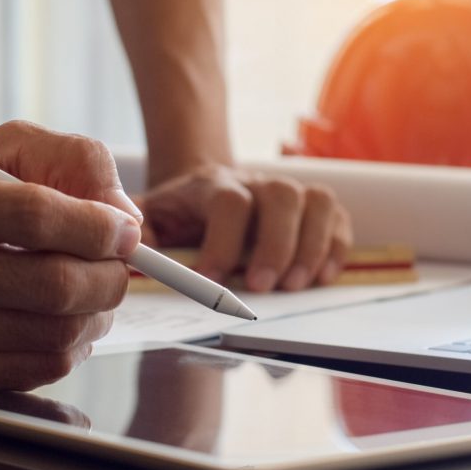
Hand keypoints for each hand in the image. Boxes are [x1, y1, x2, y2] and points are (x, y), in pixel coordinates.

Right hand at [0, 121, 141, 390]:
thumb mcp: (13, 154)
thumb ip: (78, 163)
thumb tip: (127, 221)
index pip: (34, 215)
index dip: (96, 226)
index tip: (126, 230)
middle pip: (51, 283)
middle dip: (109, 277)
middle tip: (120, 267)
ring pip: (57, 332)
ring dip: (98, 312)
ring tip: (93, 290)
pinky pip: (44, 366)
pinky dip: (75, 343)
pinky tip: (64, 319)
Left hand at [136, 164, 351, 291]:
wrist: (202, 186)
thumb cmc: (176, 212)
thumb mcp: (147, 216)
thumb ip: (137, 231)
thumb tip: (133, 252)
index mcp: (212, 184)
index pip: (228, 202)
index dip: (223, 242)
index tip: (211, 280)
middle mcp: (256, 181)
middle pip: (281, 196)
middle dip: (276, 245)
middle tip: (264, 287)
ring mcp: (289, 191)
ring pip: (317, 202)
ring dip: (311, 247)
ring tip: (294, 286)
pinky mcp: (313, 207)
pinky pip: (338, 217)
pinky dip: (336, 248)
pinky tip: (321, 278)